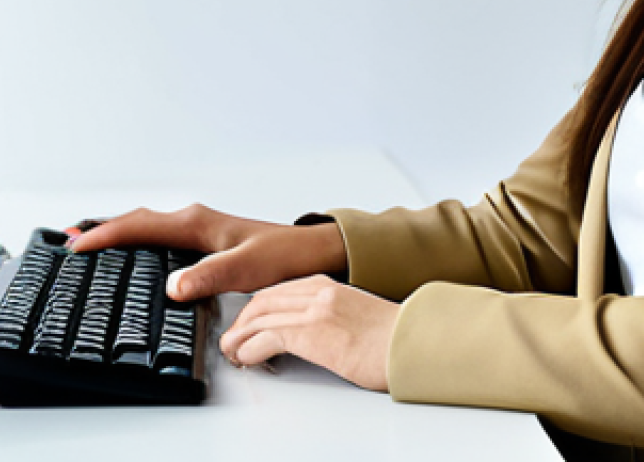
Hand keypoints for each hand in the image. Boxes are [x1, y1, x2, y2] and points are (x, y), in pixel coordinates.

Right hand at [68, 204, 347, 295]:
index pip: (140, 225)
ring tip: (86, 248)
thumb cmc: (283, 256)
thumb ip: (209, 276)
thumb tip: (172, 287)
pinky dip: (136, 243)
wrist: (310, 252)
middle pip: (136, 221)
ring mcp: (198, 230)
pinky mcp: (203, 242)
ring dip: (117, 236)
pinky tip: (131, 259)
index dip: (105, 235)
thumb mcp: (246, 268)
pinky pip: (158, 238)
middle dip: (101, 230)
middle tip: (65, 244)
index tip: (75, 246)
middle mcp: (193, 221)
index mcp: (197, 223)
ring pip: (146, 228)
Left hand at [223, 275, 398, 391]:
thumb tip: (315, 336)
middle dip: (242, 320)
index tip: (247, 322)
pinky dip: (250, 348)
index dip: (256, 308)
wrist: (412, 343)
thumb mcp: (356, 316)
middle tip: (232, 339)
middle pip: (264, 300)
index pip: (280, 290)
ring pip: (260, 316)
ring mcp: (315, 310)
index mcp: (329, 285)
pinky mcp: (313, 332)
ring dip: (239, 336)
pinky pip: (267, 336)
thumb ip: (331, 317)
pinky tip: (246, 358)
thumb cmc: (392, 337)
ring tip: (232, 351)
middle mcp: (319, 292)